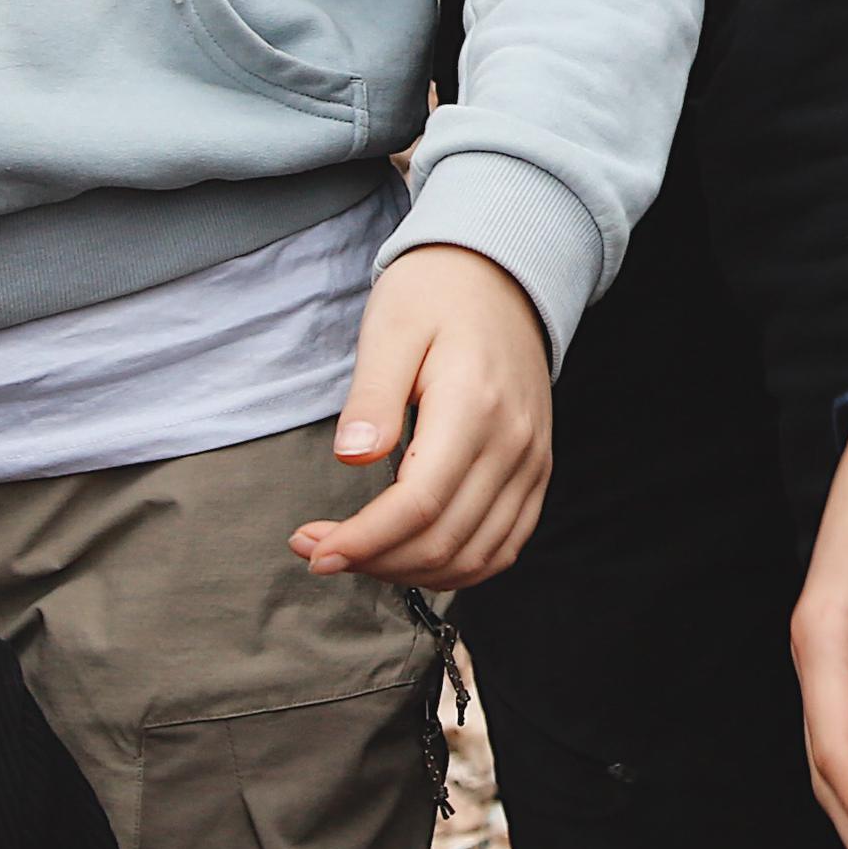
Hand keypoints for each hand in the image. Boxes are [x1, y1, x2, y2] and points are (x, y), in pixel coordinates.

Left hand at [291, 242, 549, 589]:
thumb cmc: (436, 295)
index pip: (419, 505)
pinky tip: (410, 558)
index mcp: (474, 408)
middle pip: (443, 541)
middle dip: (372, 561)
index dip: (363, 541)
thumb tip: (351, 460)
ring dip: (409, 573)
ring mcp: (530, 462)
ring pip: (475, 556)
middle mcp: (513, 445)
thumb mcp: (391, 329)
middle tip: (317, 551)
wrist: (500, 275)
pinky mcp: (535, 471)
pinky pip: (504, 546)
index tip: (312, 549)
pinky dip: (457, 568)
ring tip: (357, 555)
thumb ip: (373, 397)